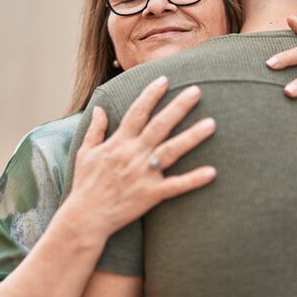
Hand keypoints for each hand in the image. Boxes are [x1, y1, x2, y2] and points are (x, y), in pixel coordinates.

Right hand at [66, 76, 216, 238]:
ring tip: (212, 123)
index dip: (151, 95)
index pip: (137, 112)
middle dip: (178, 107)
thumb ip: (95, 129)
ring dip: (192, 137)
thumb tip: (99, 108)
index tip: (165, 79)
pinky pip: (176, 186)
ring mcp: (143, 174)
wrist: (85, 217)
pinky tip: (212, 172)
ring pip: (172, 150)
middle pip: (159, 125)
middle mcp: (133, 154)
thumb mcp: (85, 152)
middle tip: (197, 90)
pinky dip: (193, 179)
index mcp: (118, 142)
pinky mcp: (151, 194)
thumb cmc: (85, 184)